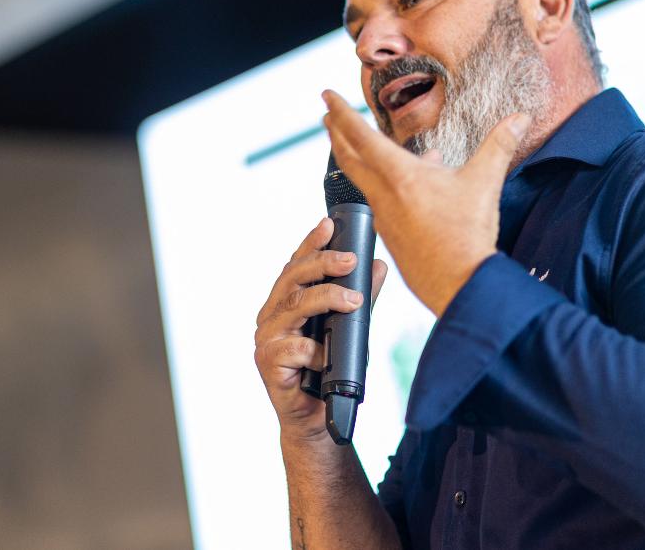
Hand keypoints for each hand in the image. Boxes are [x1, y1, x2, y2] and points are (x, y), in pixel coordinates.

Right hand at [254, 217, 388, 440]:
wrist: (319, 420)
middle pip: (291, 279)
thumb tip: (378, 266)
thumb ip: (360, 297)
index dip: (310, 243)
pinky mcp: (268, 365)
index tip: (329, 224)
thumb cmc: (330, 372)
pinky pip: (295, 348)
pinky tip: (329, 356)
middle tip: (350, 260)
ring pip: (293, 307)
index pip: (295, 265)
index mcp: (284, 303)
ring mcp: (266, 340)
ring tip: (354, 300)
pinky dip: (316, 350)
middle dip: (322, 264)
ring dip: (326, 299)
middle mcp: (271, 317)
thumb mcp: (350, 329)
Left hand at [321, 89, 527, 316]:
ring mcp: (383, 216)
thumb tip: (520, 117)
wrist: (459, 284)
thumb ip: (499, 144)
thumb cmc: (468, 235)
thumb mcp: (484, 183)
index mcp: (400, 175)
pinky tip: (402, 182)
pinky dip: (382, 183)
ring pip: (363, 179)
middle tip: (326, 115)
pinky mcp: (388, 234)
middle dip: (336, 132)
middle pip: (349, 157)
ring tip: (361, 143)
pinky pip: (379, 200)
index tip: (326, 96)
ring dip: (357, 157)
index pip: (360, 136)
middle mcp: (383, 194)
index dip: (341, 113)